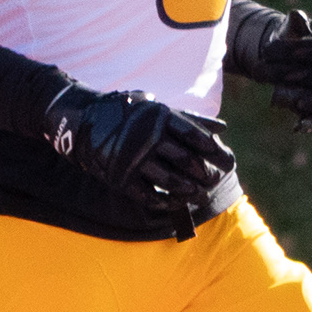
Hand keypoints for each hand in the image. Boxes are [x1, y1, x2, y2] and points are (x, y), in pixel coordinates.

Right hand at [42, 85, 233, 229]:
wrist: (83, 119)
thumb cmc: (128, 114)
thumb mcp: (158, 109)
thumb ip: (190, 119)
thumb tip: (223, 128)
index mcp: (162, 118)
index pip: (197, 137)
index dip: (215, 152)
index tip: (228, 161)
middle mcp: (149, 137)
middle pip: (187, 161)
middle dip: (206, 175)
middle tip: (215, 182)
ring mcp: (134, 158)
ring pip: (170, 181)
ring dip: (189, 191)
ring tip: (199, 195)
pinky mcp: (120, 176)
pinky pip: (147, 195)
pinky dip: (164, 201)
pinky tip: (175, 202)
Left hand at [226, 1, 311, 129]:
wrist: (294, 60)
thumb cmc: (294, 40)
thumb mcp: (293, 29)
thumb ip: (296, 24)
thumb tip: (296, 15)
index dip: (295, 50)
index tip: (268, 50)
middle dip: (287, 74)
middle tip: (259, 71)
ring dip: (300, 99)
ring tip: (277, 96)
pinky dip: (310, 124)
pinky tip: (297, 127)